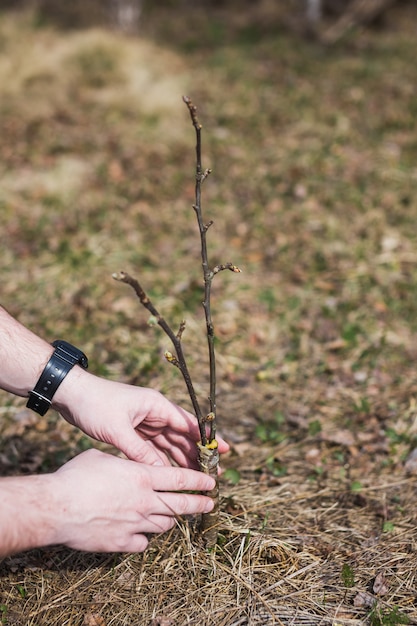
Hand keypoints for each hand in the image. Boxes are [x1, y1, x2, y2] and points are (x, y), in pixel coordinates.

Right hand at [49, 449, 215, 552]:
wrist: (56, 507)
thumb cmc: (76, 476)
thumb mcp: (103, 457)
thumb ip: (123, 462)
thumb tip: (129, 464)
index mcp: (142, 477)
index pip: (181, 478)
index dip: (199, 480)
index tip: (212, 481)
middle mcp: (143, 501)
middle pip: (181, 504)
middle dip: (199, 504)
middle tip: (210, 503)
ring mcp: (135, 524)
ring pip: (164, 525)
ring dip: (170, 520)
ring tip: (172, 517)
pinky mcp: (122, 542)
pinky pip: (143, 542)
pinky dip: (144, 537)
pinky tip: (140, 533)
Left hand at [55, 369, 228, 468]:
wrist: (71, 395)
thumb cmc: (95, 405)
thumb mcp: (117, 430)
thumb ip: (140, 452)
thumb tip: (161, 473)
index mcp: (156, 405)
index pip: (188, 423)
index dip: (207, 438)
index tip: (224, 450)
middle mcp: (155, 412)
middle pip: (182, 435)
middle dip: (199, 452)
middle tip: (215, 471)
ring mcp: (145, 421)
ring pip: (170, 443)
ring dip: (183, 458)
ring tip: (199, 476)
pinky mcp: (134, 430)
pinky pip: (154, 447)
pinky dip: (163, 459)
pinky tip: (173, 473)